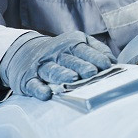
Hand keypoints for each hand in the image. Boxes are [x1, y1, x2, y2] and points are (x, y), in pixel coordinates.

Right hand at [0, 31, 114, 99]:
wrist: (24, 52)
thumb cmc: (61, 52)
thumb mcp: (79, 44)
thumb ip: (97, 50)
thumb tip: (113, 62)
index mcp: (71, 45)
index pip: (84, 50)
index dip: (95, 57)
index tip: (107, 65)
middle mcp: (56, 54)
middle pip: (70, 60)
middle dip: (81, 66)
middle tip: (92, 73)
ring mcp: (41, 66)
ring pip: (52, 70)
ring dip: (62, 75)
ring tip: (72, 80)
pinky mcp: (28, 79)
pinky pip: (34, 84)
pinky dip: (39, 89)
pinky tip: (46, 94)